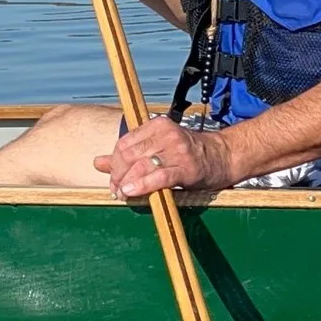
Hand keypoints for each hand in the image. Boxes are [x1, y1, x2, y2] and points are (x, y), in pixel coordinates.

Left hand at [95, 116, 235, 196]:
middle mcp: (166, 134)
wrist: (222, 157)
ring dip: (126, 183)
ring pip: (140, 166)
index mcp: (157, 126)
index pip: (124, 143)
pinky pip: (158, 177)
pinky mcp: (186, 168)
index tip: (112, 178)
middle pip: (129, 155)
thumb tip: (98, 162)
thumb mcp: (157, 149)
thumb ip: (128, 154)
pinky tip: (131, 192)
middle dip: (117, 175)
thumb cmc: (188, 154)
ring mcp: (177, 150)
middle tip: (116, 190)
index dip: (114, 163)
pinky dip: (142, 185)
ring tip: (122, 194)